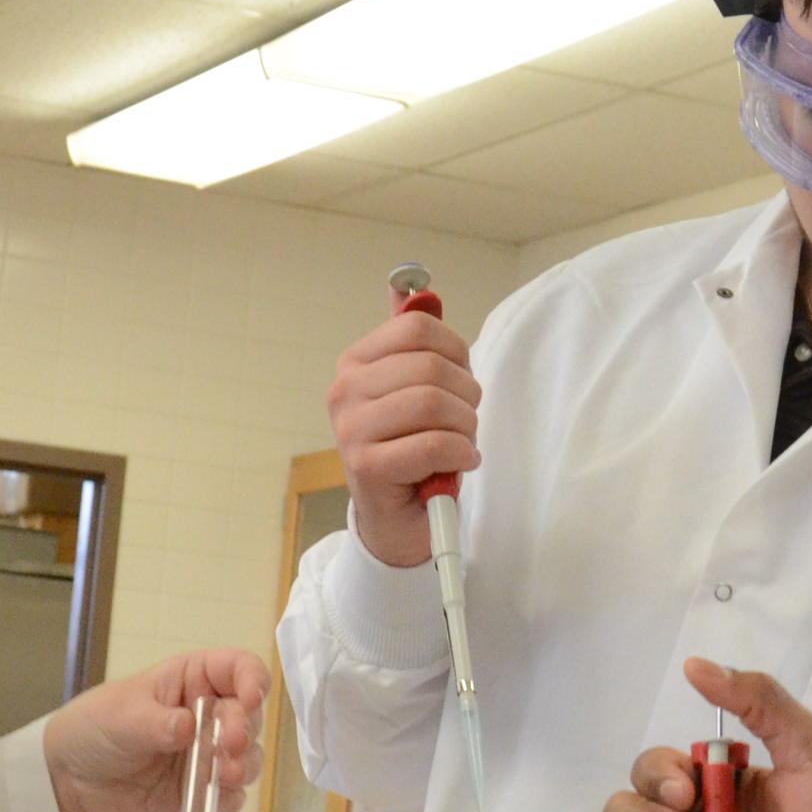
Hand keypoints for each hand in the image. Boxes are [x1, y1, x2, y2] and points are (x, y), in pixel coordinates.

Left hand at [41, 649, 271, 811]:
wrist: (70, 782)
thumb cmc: (94, 728)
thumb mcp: (120, 717)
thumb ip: (155, 722)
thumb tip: (189, 727)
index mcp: (193, 680)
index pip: (239, 669)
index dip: (253, 680)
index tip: (249, 699)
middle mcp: (210, 715)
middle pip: (250, 717)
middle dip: (244, 731)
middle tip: (229, 746)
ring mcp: (208, 755)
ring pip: (248, 759)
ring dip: (244, 767)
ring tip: (225, 775)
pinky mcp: (202, 792)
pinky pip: (230, 798)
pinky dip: (226, 799)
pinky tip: (209, 800)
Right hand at [326, 302, 478, 568]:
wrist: (398, 519)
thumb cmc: (413, 450)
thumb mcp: (415, 390)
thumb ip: (416, 343)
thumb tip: (420, 292)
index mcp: (356, 362)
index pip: (418, 329)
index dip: (457, 353)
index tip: (461, 380)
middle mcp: (345, 390)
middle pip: (431, 366)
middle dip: (466, 396)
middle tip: (465, 420)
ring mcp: (351, 429)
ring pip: (434, 404)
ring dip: (465, 427)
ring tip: (461, 444)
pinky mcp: (366, 467)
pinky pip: (434, 444)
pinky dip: (461, 454)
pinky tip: (459, 463)